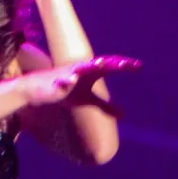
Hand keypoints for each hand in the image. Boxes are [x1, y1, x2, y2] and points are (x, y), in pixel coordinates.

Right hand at [20, 55, 141, 116]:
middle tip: (124, 64)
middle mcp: (82, 70)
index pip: (110, 66)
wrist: (39, 90)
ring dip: (91, 66)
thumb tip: (124, 115)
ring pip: (82, 68)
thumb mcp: (87, 100)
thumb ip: (106, 106)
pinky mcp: (56, 82)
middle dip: (111, 63)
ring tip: (102, 64)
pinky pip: (62, 80)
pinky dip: (67, 79)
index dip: (123, 66)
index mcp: (91, 72)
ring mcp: (69, 74)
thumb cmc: (66, 92)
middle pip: (100, 64)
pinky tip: (72, 80)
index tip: (138, 66)